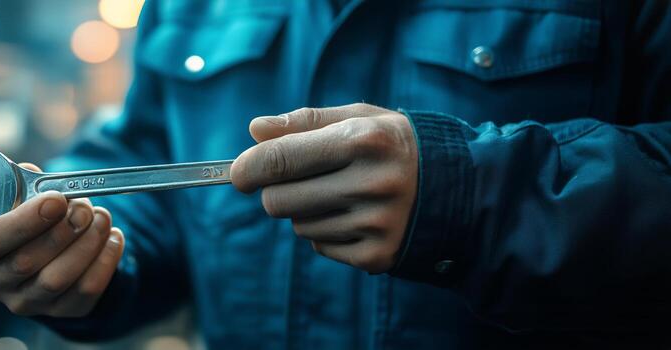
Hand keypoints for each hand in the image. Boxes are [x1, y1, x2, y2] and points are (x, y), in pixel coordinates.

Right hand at [0, 164, 124, 316]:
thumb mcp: (10, 192)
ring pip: (57, 280)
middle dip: (61, 231)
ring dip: (86, 244)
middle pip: (25, 264)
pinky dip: (105, 261)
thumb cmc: (21, 212)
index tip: (55, 200)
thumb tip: (30, 176)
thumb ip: (15, 182)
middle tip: (83, 208)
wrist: (45, 244)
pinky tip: (113, 238)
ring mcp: (24, 302)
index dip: (23, 222)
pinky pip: (85, 291)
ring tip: (101, 217)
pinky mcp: (58, 311)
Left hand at [230, 103, 417, 272]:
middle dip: (277, 191)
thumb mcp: (361, 118)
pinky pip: (321, 246)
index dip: (248, 167)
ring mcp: (375, 224)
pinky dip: (328, 233)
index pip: (281, 159)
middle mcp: (370, 184)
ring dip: (306, 211)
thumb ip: (305, 122)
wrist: (465, 190)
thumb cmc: (397, 147)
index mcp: (362, 140)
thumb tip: (255, 130)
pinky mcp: (377, 256)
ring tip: (343, 195)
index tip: (237, 173)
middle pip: (279, 201)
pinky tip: (357, 217)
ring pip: (298, 226)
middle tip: (299, 180)